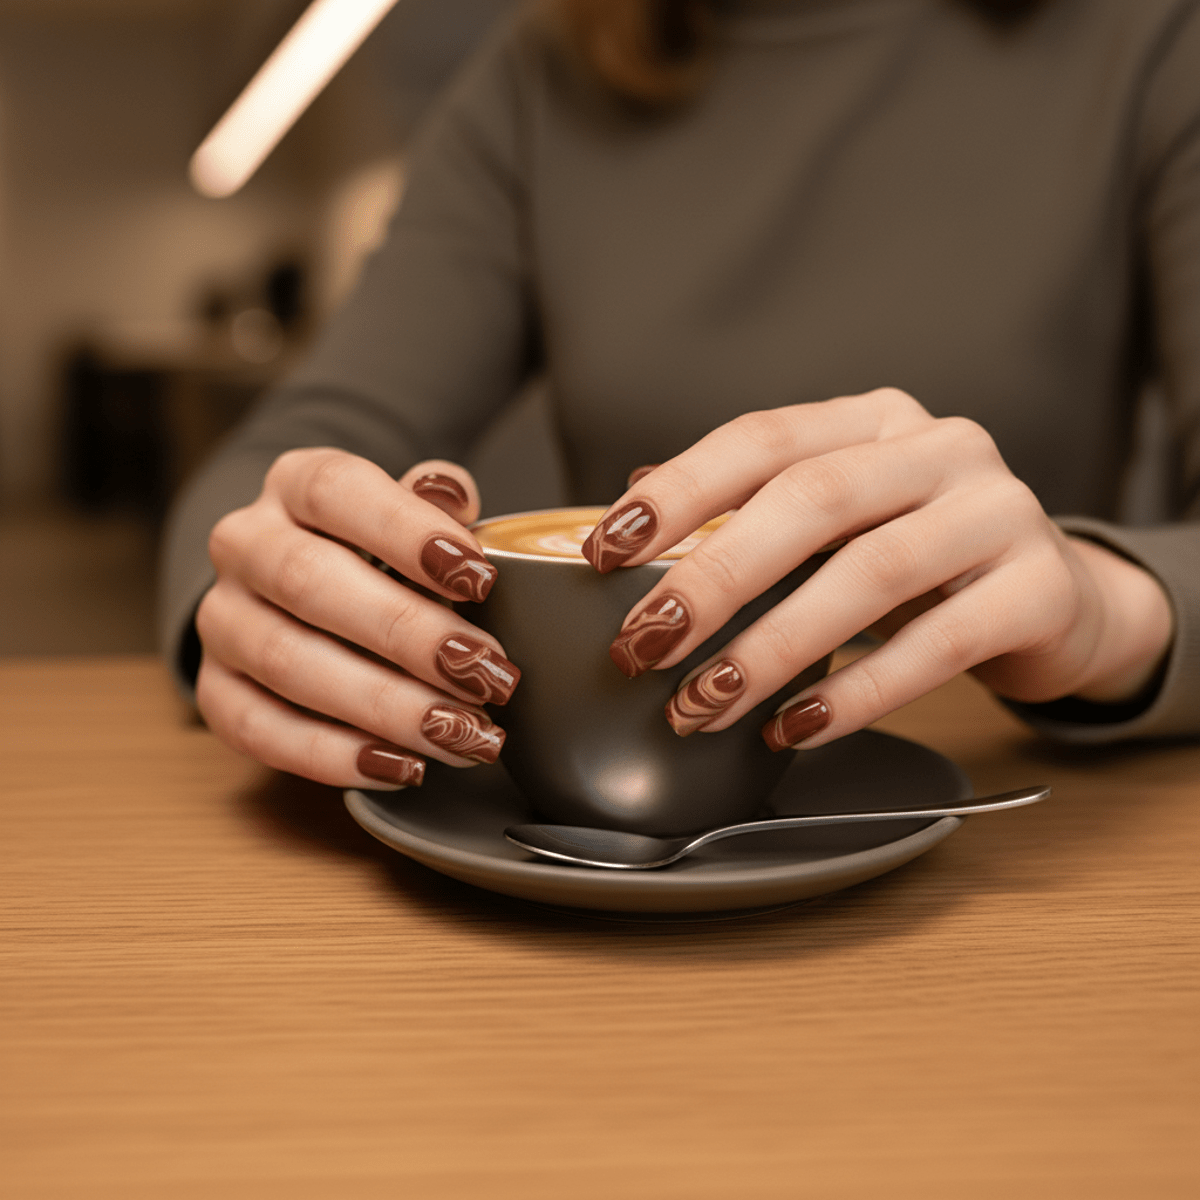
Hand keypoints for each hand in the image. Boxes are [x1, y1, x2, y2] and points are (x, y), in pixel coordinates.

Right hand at [195, 449, 518, 787]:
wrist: (304, 593)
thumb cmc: (379, 552)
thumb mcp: (411, 513)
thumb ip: (436, 503)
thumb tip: (453, 496)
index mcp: (295, 483)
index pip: (338, 490)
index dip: (408, 533)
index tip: (479, 579)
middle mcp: (245, 544)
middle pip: (312, 582)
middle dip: (410, 636)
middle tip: (485, 675)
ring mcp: (223, 619)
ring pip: (290, 663)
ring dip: (385, 706)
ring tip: (460, 733)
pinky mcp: (216, 688)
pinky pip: (260, 730)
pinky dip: (334, 755)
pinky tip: (403, 766)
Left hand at [582, 389, 1173, 748]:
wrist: (1057, 600)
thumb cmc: (921, 559)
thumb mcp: (841, 520)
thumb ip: (751, 508)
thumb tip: (631, 506)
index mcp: (875, 421)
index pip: (763, 438)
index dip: (680, 492)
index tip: (606, 550)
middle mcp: (942, 449)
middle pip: (813, 500)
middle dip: (715, 577)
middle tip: (643, 643)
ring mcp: (1000, 512)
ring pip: (870, 574)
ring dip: (772, 649)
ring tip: (702, 704)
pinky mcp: (1040, 589)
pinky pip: (937, 644)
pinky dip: (856, 692)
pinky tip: (795, 727)